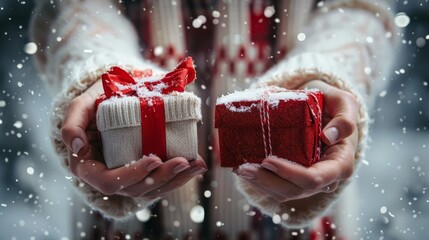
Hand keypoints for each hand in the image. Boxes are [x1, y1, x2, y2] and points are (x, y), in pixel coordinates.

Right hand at [61, 80, 206, 199]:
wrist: (112, 98)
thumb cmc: (94, 102)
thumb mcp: (79, 107)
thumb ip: (72, 125)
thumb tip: (78, 148)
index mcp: (90, 167)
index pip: (109, 182)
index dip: (132, 175)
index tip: (154, 159)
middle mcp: (110, 176)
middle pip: (136, 188)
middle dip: (162, 178)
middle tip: (183, 162)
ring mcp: (129, 176)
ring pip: (153, 189)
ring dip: (177, 179)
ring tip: (197, 165)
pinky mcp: (145, 171)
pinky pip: (162, 181)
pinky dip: (181, 175)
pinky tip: (197, 165)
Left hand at [234, 80, 358, 201]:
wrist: (327, 112)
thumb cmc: (335, 106)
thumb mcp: (345, 103)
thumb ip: (344, 118)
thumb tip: (328, 136)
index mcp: (340, 164)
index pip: (313, 179)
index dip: (289, 174)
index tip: (267, 160)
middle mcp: (326, 179)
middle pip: (293, 191)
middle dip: (266, 181)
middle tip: (243, 167)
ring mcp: (310, 183)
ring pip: (283, 194)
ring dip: (259, 184)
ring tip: (239, 169)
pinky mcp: (296, 180)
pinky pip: (277, 189)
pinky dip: (259, 182)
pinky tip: (245, 170)